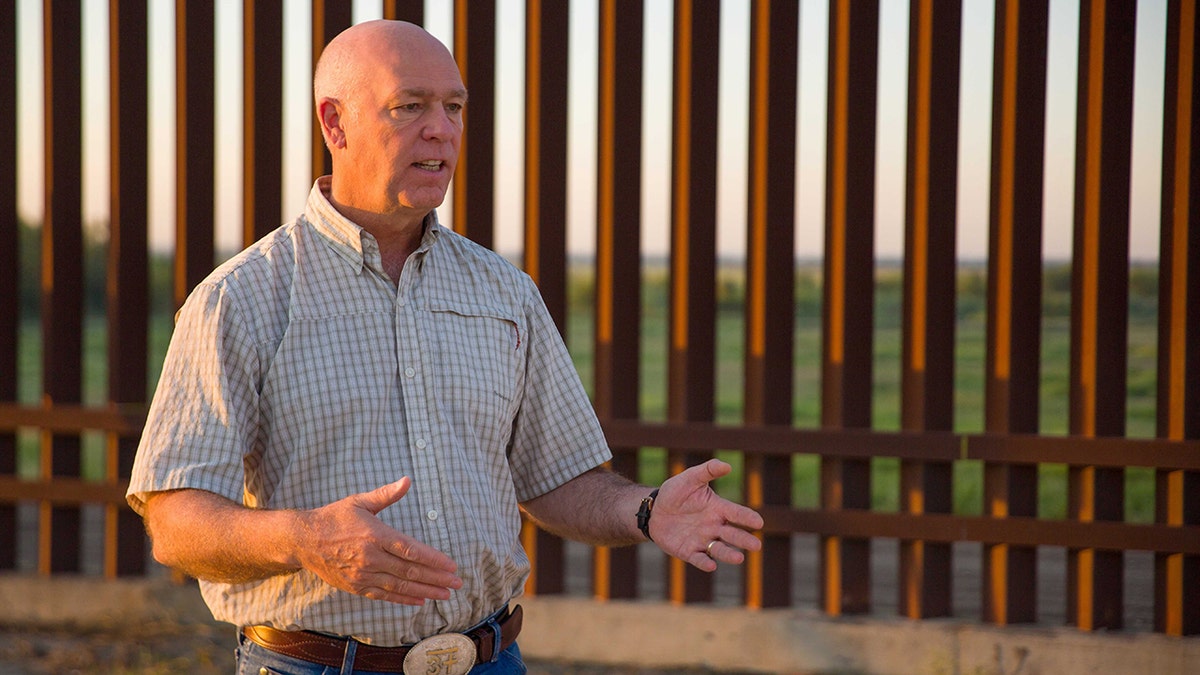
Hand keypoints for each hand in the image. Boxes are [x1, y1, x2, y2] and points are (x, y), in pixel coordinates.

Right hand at [294, 477, 463, 604]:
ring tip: (445, 594)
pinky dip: (404, 599)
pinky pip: (385, 595)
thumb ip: (386, 494)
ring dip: (426, 591)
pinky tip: (420, 600)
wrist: (304, 540)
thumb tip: (408, 480)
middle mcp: (372, 558)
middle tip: (457, 582)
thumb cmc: (334, 517)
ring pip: (401, 586)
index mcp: (376, 535)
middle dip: (437, 578)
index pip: (411, 550)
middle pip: (411, 571)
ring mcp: (364, 575)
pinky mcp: (356, 586)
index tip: (451, 565)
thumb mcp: (360, 501)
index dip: (434, 560)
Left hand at [649, 459, 764, 571]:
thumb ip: (708, 471)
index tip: (758, 522)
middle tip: (756, 546)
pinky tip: (711, 566)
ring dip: (729, 554)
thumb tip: (727, 465)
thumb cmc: (675, 493)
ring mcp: (702, 540)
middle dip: (744, 540)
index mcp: (718, 509)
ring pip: (719, 549)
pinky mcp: (688, 551)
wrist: (654, 510)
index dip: (747, 517)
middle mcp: (714, 527)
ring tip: (739, 558)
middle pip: (732, 534)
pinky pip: (698, 559)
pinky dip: (705, 563)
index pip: (736, 513)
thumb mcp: (690, 478)